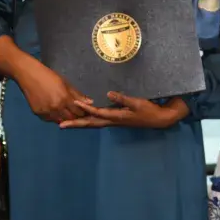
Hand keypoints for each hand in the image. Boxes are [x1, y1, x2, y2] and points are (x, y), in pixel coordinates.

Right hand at [15, 59, 92, 123]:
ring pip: (60, 121)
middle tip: (76, 113)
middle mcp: (56, 107)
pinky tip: (55, 111)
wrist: (28, 75)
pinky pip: (49, 119)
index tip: (84, 111)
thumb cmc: (48, 75)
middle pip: (70, 118)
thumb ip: (77, 94)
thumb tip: (90, 102)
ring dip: (64, 118)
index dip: (83, 112)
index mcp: (64, 98)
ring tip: (65, 112)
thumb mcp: (65, 83)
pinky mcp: (38, 113)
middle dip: (75, 116)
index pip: (78, 111)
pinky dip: (54, 117)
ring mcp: (46, 112)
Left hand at [59, 92, 188, 129]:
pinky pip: (97, 121)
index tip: (75, 104)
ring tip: (66, 124)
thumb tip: (108, 94)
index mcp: (116, 116)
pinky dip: (87, 121)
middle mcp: (112, 121)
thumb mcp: (137, 103)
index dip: (86, 108)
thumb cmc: (149, 110)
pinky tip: (82, 119)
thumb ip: (123, 99)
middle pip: (90, 123)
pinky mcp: (115, 119)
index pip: (98, 113)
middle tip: (60, 125)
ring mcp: (113, 121)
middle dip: (75, 124)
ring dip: (79, 124)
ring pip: (92, 124)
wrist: (158, 119)